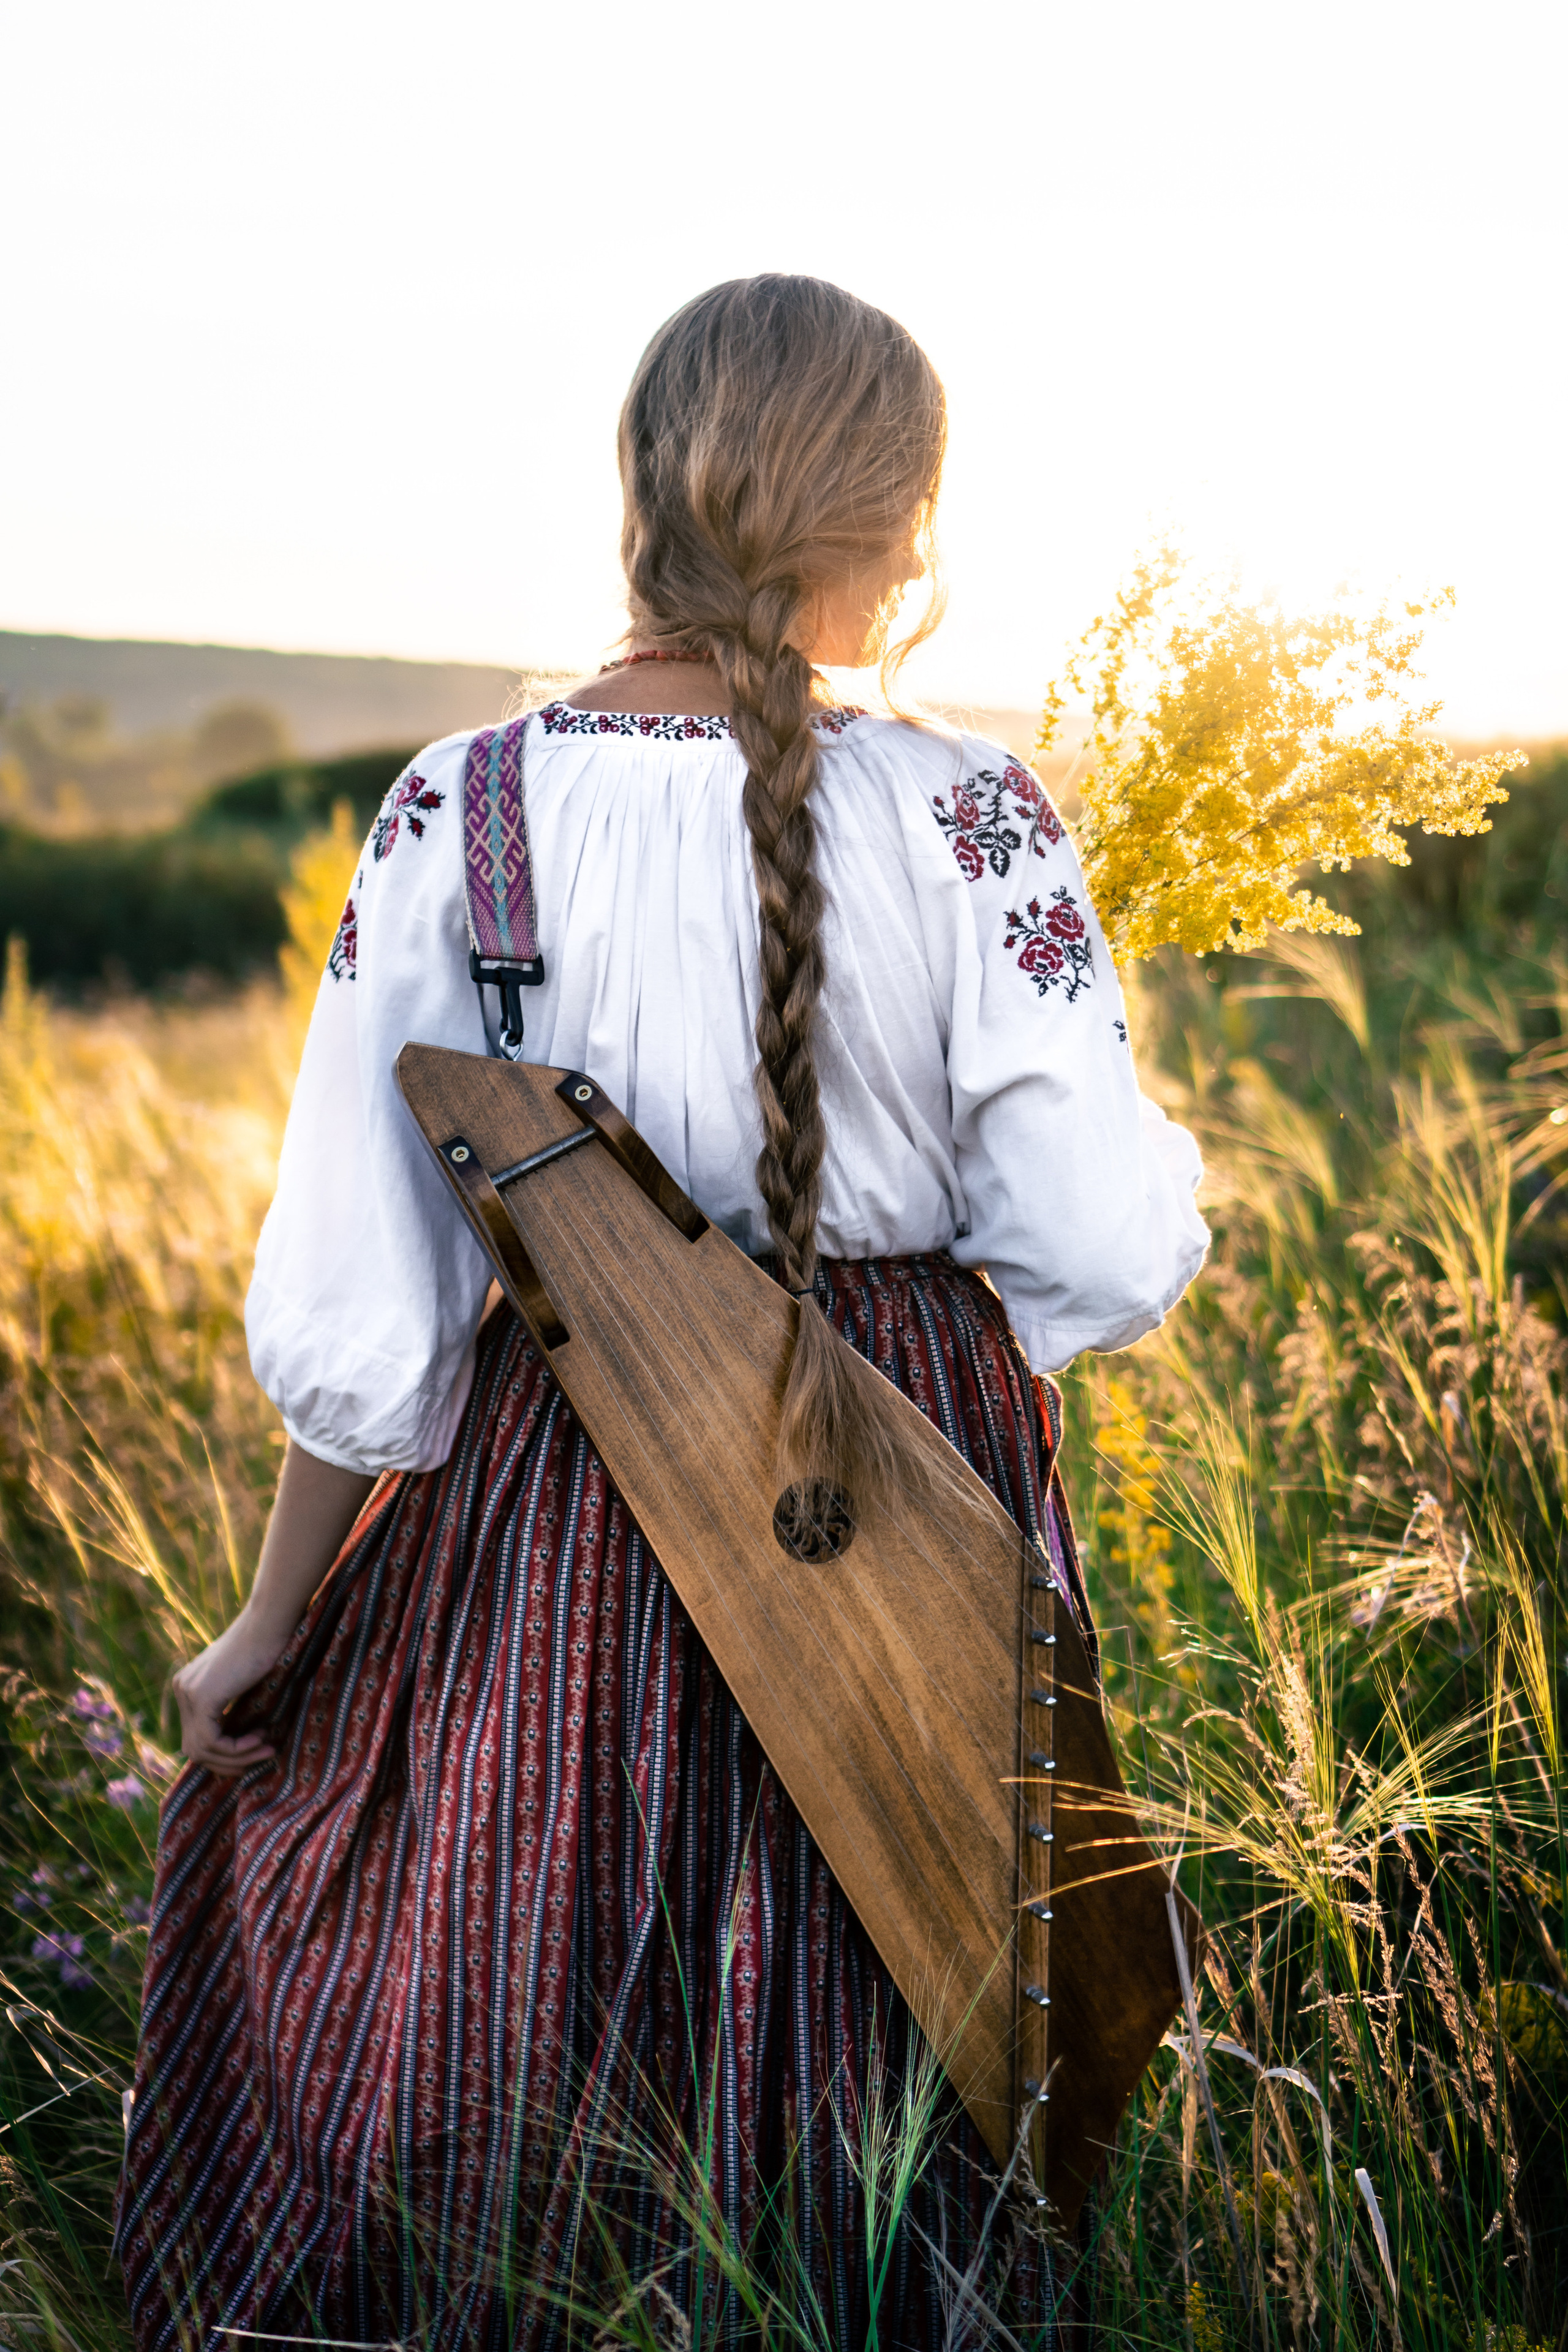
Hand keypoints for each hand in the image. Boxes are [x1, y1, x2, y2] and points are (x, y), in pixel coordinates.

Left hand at [171, 1606, 293, 1777]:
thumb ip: (232, 1707)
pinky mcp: (202, 1697)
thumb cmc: (267, 1647)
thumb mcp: (243, 1683)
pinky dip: (237, 1749)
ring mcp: (188, 1693)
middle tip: (261, 1757)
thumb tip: (236, 1747)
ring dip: (236, 1759)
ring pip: (201, 1750)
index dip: (224, 1754)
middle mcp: (182, 1690)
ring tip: (266, 1748)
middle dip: (227, 1763)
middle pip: (194, 1749)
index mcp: (188, 1686)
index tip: (256, 1750)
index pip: (196, 1737)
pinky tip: (260, 1738)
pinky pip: (211, 1742)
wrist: (269, 1623)